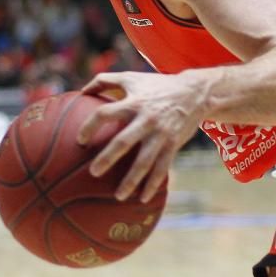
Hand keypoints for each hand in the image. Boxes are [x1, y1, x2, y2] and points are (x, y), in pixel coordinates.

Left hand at [77, 71, 202, 201]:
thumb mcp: (132, 78)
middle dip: (108, 158)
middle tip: (94, 172)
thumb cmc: (157, 85)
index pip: (106, 113)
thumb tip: (80, 91)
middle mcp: (147, 119)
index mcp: (134, 102)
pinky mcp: (173, 144)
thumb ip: (105, 80)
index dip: (90, 126)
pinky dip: (153, 184)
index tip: (80, 141)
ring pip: (145, 161)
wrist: (195, 92)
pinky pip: (162, 168)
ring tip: (118, 196)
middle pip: (123, 141)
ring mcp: (161, 134)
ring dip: (131, 180)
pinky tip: (143, 198)